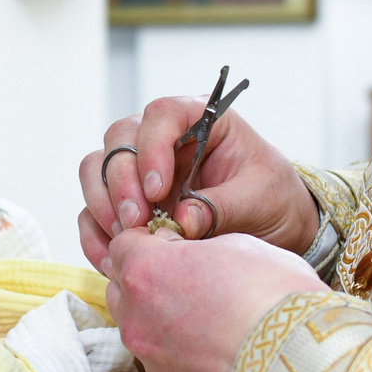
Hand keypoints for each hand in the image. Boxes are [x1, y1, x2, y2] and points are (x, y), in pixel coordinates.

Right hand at [77, 96, 317, 268]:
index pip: (162, 114)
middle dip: (121, 183)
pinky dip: (96, 233)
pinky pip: (94, 210)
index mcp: (200, 120)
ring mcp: (140, 168)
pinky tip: (112, 258)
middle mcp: (162, 138)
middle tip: (137, 222)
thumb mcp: (260, 198)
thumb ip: (222, 206)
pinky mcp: (128, 202)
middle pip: (119, 140)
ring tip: (126, 239)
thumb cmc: (273, 198)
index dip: (151, 146)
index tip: (158, 189)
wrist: (276, 227)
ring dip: (103, 204)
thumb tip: (181, 222)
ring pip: (97, 170)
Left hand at [105, 226, 324, 371]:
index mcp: (146, 270)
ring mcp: (148, 353)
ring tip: (199, 310)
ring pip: (134, 321)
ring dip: (155, 311)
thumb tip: (187, 254)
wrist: (295, 363)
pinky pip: (156, 353)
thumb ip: (196, 247)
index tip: (175, 242)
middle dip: (145, 275)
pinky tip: (208, 341)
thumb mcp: (237, 246)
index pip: (122, 243)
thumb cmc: (272, 296)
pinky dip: (171, 344)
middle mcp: (135, 314)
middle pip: (121, 284)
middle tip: (188, 275)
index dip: (149, 240)